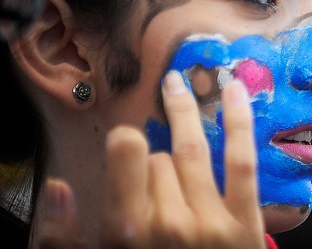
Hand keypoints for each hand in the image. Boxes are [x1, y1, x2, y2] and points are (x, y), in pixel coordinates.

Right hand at [34, 71, 264, 247]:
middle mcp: (169, 224)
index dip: (128, 144)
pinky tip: (236, 90)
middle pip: (160, 160)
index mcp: (127, 232)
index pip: (129, 154)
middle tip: (160, 184)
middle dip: (156, 162)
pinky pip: (242, 163)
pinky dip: (240, 122)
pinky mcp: (246, 224)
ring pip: (193, 153)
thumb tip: (57, 188)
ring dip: (185, 116)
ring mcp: (211, 223)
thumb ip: (64, 237)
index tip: (129, 145)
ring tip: (178, 86)